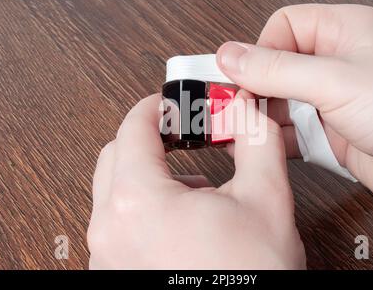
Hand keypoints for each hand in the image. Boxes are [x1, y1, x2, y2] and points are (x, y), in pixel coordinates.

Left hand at [88, 92, 304, 268]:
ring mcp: (106, 256)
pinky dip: (147, 207)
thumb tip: (248, 107)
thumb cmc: (250, 279)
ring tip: (198, 187)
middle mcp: (109, 230)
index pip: (133, 128)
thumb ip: (256, 139)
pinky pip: (120, 223)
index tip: (175, 100)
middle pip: (116, 155)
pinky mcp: (114, 271)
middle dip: (152, 138)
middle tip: (186, 134)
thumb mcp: (266, 199)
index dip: (158, 105)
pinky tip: (185, 221)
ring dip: (152, 175)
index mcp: (138, 204)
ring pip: (116, 191)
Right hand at [216, 4, 372, 212]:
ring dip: (261, 117)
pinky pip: (292, 133)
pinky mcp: (332, 134)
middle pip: (276, 67)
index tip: (237, 76)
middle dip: (253, 88)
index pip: (282, 28)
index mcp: (342, 32)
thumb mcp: (337, 82)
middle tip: (233, 107)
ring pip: (280, 103)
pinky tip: (262, 147)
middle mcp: (335, 64)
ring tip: (242, 130)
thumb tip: (231, 57)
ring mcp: (332, 101)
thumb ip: (277, 70)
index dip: (257, 50)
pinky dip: (275, 141)